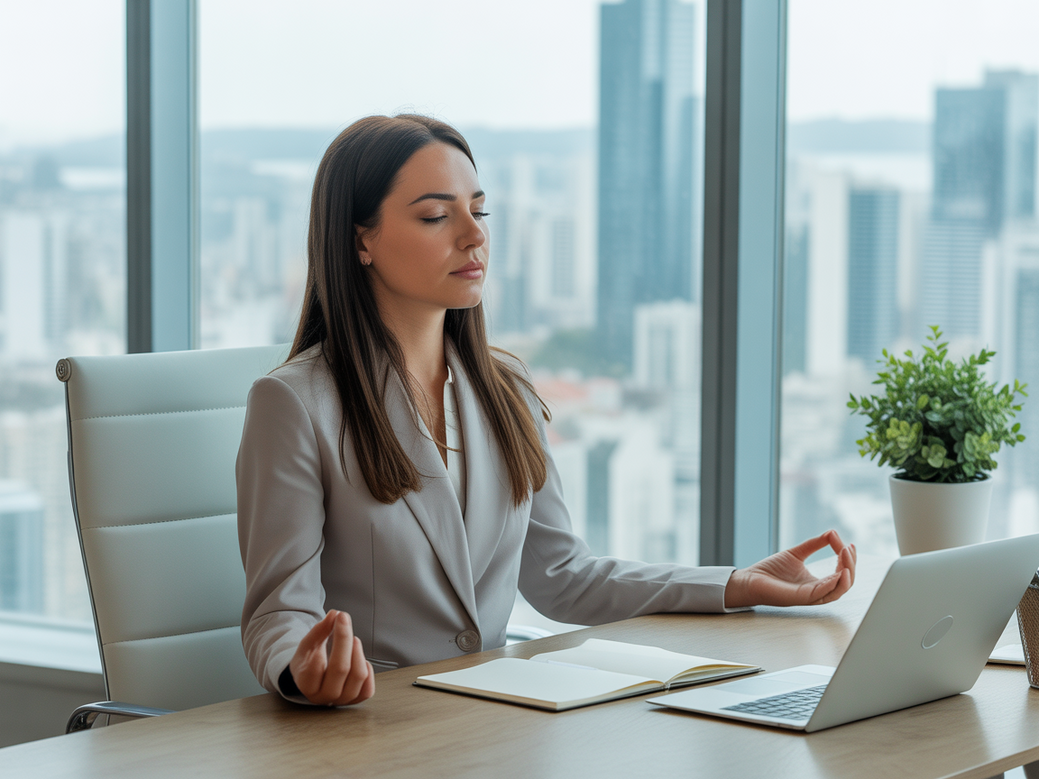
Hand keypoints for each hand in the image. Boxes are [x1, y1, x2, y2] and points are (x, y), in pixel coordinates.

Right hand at [289, 610, 374, 705]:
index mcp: (305, 684)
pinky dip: (367, 669)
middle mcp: (323, 696)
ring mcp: (340, 700)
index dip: (332, 637)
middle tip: (345, 620)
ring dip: (358, 652)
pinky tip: (359, 658)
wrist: (312, 680)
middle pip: (341, 669)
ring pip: (358, 677)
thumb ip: (319, 630)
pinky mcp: (355, 701)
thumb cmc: (308, 661)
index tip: (338, 616)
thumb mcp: (307, 645)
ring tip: (353, 640)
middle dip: (346, 639)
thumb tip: (335, 615)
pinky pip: (368, 689)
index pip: (318, 664)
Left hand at [724, 529, 856, 608]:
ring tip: (846, 556)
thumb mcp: (796, 554)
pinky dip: (833, 584)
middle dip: (851, 566)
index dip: (848, 560)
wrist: (749, 580)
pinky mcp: (800, 598)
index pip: (841, 575)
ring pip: (837, 591)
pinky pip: (821, 594)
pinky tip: (839, 572)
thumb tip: (832, 533)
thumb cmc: (771, 571)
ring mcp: (809, 596)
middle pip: (844, 583)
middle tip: (848, 548)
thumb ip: (814, 545)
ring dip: (846, 574)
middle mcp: (816, 592)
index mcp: (817, 584)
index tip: (848, 544)